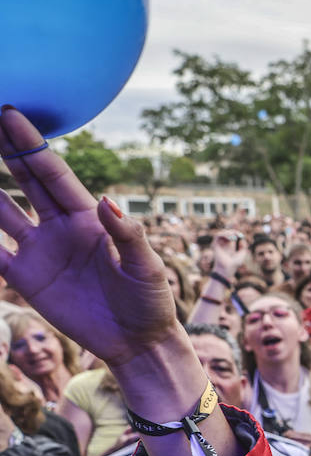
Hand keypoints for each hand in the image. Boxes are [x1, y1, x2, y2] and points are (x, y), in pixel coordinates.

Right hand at [0, 107, 179, 369]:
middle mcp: (60, 227)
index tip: (10, 113)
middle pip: (24, 181)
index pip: (53, 174)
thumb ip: (128, 235)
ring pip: (1, 210)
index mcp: (88, 218)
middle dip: (5, 150)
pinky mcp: (26, 278)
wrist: (137, 342)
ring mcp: (40, 250)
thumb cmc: (150, 301)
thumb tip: (105, 201)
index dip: (31, 144)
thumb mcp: (145, 267)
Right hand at [210, 231, 247, 277]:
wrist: (227, 268)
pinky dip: (223, 234)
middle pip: (227, 233)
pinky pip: (217, 235)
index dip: (236, 233)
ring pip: (221, 233)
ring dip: (228, 232)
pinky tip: (229, 237)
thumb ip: (243, 245)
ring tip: (233, 236)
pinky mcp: (215, 244)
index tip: (241, 235)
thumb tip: (242, 239)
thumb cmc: (235, 263)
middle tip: (238, 234)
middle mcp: (223, 244)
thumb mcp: (242, 253)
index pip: (231, 235)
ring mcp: (219, 244)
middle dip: (233, 231)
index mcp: (230, 246)